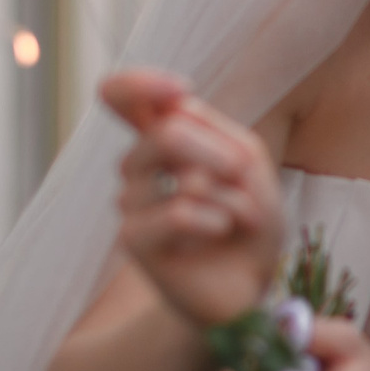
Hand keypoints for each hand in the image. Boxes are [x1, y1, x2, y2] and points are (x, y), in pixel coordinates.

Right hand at [101, 70, 283, 327]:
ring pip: (184, 177)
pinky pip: (179, 212)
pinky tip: (222, 232)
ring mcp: (131, 203)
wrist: (248, 287)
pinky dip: (218, 220)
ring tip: (240, 217)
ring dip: (231, 196)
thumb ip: (216, 131)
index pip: (120, 95)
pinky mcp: (133, 240)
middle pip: (166, 133)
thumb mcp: (249, 165)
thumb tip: (175, 111)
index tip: (179, 89)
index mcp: (160, 138)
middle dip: (218, 153)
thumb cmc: (248, 221)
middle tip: (244, 173)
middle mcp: (138, 167)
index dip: (139, 84)